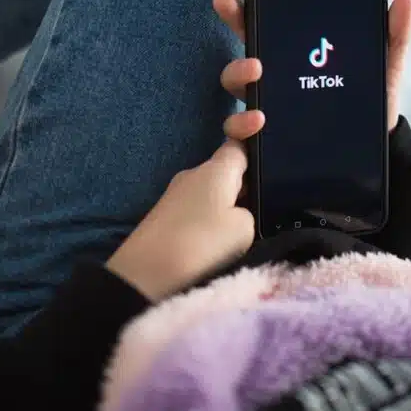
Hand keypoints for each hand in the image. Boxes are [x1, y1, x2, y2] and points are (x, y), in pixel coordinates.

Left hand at [106, 18, 269, 300]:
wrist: (144, 276)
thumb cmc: (200, 243)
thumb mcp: (244, 229)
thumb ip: (250, 213)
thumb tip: (240, 213)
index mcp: (216, 168)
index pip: (238, 143)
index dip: (253, 139)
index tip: (265, 134)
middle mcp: (194, 174)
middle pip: (227, 171)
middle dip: (246, 185)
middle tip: (267, 205)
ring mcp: (176, 196)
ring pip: (213, 194)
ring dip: (228, 207)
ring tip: (245, 232)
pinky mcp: (166, 219)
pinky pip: (199, 212)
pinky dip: (212, 222)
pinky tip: (219, 243)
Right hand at [212, 0, 410, 129]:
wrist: (376, 149)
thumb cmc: (371, 103)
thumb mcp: (382, 69)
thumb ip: (392, 38)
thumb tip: (404, 1)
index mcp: (294, 56)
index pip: (262, 26)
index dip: (242, 10)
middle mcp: (274, 80)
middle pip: (242, 48)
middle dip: (234, 29)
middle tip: (238, 13)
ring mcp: (267, 109)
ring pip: (236, 88)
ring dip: (237, 74)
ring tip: (256, 71)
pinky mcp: (268, 141)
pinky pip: (244, 133)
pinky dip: (243, 125)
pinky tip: (258, 120)